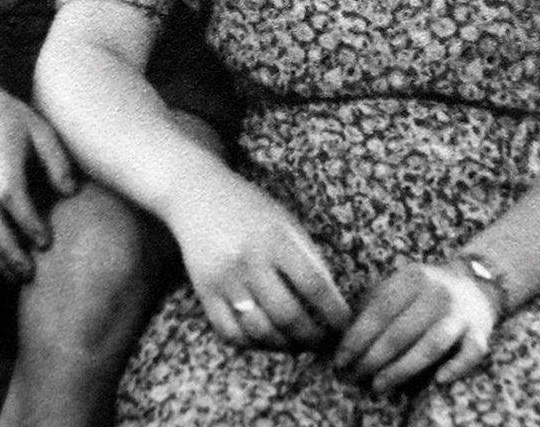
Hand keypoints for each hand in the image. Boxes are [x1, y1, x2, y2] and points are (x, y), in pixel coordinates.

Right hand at [168, 169, 350, 351]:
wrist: (196, 193)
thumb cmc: (248, 206)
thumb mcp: (284, 220)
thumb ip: (307, 255)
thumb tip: (330, 298)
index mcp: (276, 237)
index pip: (314, 285)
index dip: (333, 312)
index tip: (343, 324)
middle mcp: (249, 260)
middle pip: (288, 316)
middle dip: (313, 337)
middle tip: (324, 341)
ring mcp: (224, 278)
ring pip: (260, 331)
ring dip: (285, 346)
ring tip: (298, 344)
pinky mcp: (204, 291)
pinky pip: (230, 332)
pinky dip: (252, 344)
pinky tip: (266, 339)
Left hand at [333, 260, 496, 392]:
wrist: (475, 284)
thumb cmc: (426, 290)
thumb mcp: (401, 284)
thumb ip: (376, 303)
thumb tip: (343, 334)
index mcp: (412, 277)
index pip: (380, 310)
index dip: (357, 336)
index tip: (340, 358)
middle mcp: (437, 293)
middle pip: (401, 330)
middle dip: (373, 357)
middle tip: (354, 376)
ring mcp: (460, 314)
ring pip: (431, 345)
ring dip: (402, 368)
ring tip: (378, 385)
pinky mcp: (480, 333)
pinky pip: (470, 353)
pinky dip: (456, 367)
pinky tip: (438, 380)